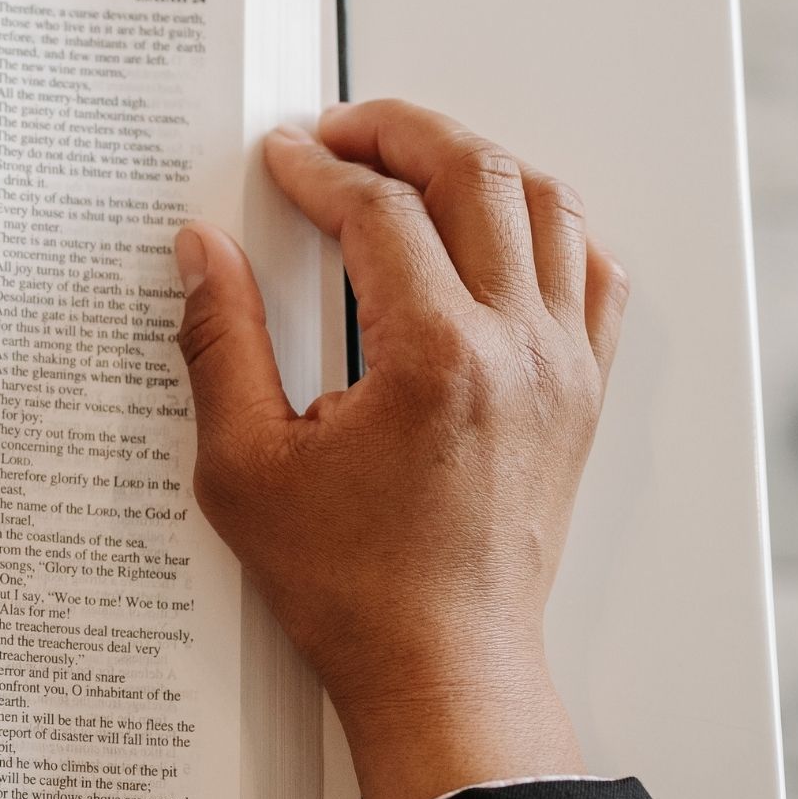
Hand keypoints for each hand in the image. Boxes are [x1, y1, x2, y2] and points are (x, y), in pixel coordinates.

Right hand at [172, 100, 626, 798]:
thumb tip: (202, 250)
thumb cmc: (350, 585)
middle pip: (475, 175)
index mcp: (434, 359)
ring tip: (411, 163)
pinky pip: (595, 272)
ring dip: (475, 163)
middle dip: (399, 133)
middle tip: (339, 133)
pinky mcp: (583, 394)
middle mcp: (516, 349)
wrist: (441, 665)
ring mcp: (563, 368)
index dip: (317, 169)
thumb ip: (220, 341)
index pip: (379, 211)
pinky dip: (549, 226)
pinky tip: (497, 230)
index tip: (279, 160)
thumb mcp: (245, 464)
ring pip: (548, 205)